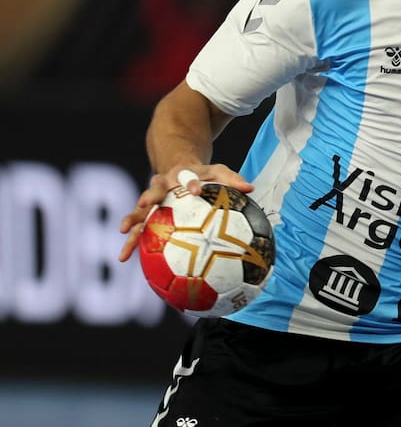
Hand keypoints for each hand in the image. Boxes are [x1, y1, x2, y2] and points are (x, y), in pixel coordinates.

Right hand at [118, 164, 253, 262]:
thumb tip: (250, 188)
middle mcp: (163, 185)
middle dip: (149, 196)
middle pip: (154, 189)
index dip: (191, 182)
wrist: (177, 168)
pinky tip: (124, 258)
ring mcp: (152, 200)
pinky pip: (137, 228)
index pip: (188, 177)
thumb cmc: (203, 175)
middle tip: (145, 204)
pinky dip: (131, 241)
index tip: (195, 190)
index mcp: (182, 174)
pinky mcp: (145, 214)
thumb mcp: (218, 172)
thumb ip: (233, 180)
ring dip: (132, 220)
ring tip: (124, 233)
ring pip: (139, 210)